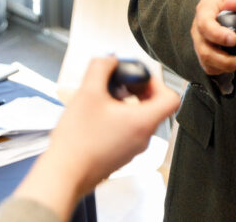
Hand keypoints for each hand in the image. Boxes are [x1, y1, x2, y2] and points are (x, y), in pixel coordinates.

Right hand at [11, 56, 179, 217]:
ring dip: (125, 105)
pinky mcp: (119, 156)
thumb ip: (101, 68)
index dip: (157, 83)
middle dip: (137, 91)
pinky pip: (127, 132)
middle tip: (118, 85)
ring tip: (103, 100)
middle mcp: (144, 138)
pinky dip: (117, 120)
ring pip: (139, 120)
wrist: (63, 175)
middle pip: (154, 107)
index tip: (138, 79)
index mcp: (144, 122)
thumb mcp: (88, 92)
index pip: (171, 98)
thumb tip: (109, 59)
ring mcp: (132, 150)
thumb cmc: (78, 141)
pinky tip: (95, 117)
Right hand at [191, 0, 235, 75]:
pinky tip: (235, 63)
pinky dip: (222, 70)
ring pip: (206, 62)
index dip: (217, 35)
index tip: (234, 39)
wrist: (220, 7)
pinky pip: (210, 68)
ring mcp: (199, 43)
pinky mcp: (204, 54)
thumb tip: (234, 5)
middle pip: (204, 50)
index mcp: (203, 11)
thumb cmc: (228, 0)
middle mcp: (197, 30)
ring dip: (226, 67)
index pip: (204, 25)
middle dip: (224, 60)